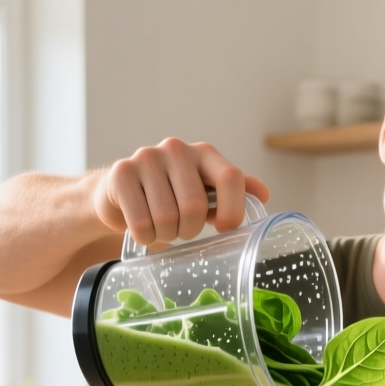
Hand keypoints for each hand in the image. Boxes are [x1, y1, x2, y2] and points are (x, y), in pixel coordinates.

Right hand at [93, 138, 270, 246]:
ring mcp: (147, 157)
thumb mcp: (204, 192)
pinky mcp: (121, 173)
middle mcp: (177, 149)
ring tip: (161, 227)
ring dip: (166, 234)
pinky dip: (145, 237)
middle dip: (189, 229)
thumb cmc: (170, 195)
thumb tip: (264, 194)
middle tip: (181, 229)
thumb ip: (232, 192)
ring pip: (166, 217)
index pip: (231, 178)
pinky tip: (143, 229)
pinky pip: (141, 222)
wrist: (121, 193)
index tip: (223, 227)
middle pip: (194, 206)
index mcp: (204, 153)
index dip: (232, 210)